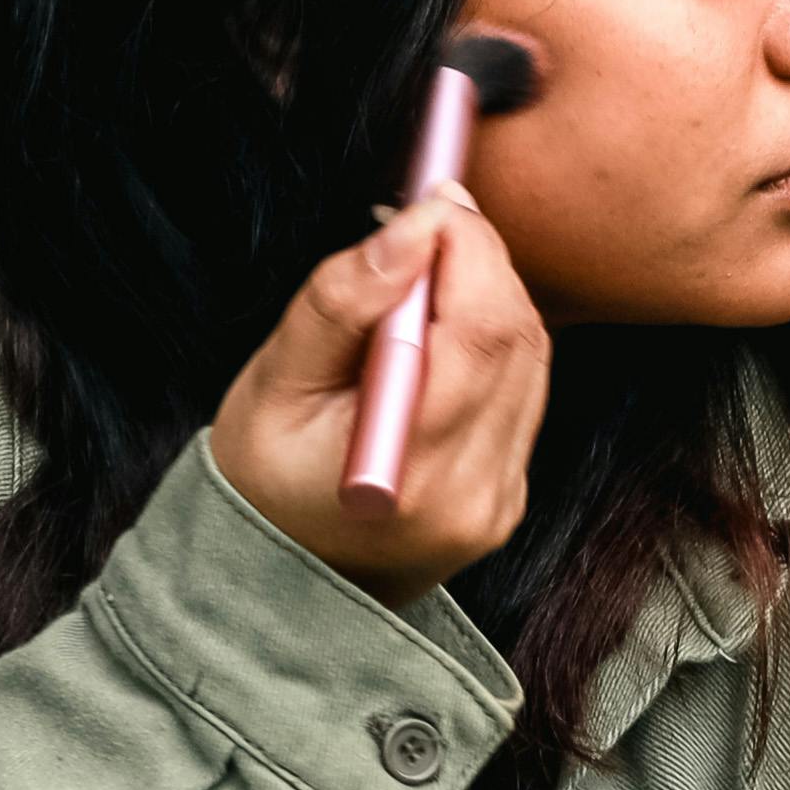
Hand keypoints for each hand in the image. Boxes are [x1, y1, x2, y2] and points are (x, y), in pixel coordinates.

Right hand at [209, 190, 551, 600]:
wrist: (273, 588)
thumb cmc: (258, 485)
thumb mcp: (274, 384)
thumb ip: (343, 303)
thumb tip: (412, 229)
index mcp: (410, 470)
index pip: (481, 327)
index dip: (466, 245)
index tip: (426, 202)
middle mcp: (471, 493)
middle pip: (518, 335)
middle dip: (479, 261)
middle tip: (423, 227)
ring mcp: (497, 501)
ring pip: (530, 356)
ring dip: (487, 296)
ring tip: (421, 281)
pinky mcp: (506, 498)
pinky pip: (523, 391)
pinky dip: (491, 343)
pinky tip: (437, 338)